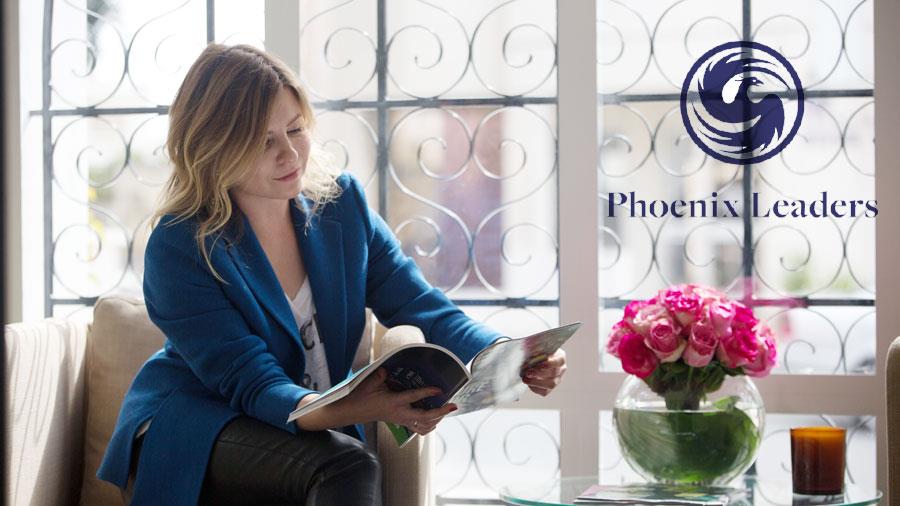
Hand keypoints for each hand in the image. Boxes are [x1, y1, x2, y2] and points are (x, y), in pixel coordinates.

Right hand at [295, 368, 455, 434]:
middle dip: (441, 412)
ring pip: (423, 425)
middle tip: (453, 405)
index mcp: (392, 402)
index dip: (427, 392)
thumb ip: (380, 374)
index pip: (413, 397)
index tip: (439, 389)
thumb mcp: (368, 382)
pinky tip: (435, 418)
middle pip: (425, 418)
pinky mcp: (400, 422)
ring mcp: (400, 420)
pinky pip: (418, 428)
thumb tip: (389, 368)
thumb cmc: (359, 395)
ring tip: (446, 410)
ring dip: (436, 419)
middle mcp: (399, 414)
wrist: (350, 411)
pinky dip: (428, 425)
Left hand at [520, 348, 566, 396]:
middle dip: (539, 373)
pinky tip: (528, 383)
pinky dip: (535, 388)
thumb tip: (529, 347)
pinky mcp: (549, 389)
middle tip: (528, 372)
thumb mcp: (537, 348)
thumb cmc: (536, 353)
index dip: (550, 363)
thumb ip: (536, 348)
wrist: (533, 360)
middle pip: (554, 373)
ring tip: (525, 378)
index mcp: (560, 358)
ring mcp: (556, 380)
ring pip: (551, 385)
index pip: (559, 361)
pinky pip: (544, 392)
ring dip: (536, 382)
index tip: (539, 364)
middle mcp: (561, 370)